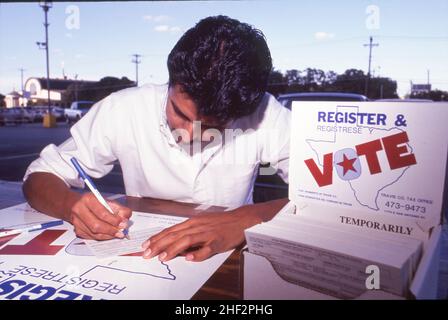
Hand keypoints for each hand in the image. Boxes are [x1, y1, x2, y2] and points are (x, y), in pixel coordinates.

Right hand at [68, 192, 131, 240]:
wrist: (75, 204)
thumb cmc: (94, 202)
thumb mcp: (107, 200)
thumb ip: (119, 208)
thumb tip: (125, 218)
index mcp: (88, 199)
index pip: (102, 213)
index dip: (114, 220)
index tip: (123, 224)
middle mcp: (79, 210)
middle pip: (96, 225)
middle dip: (111, 230)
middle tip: (121, 232)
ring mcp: (76, 221)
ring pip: (94, 233)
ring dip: (108, 235)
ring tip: (117, 234)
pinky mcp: (77, 230)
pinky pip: (92, 237)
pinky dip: (102, 237)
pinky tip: (109, 235)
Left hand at [141, 209, 259, 261]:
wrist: (241, 219)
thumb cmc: (221, 222)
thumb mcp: (202, 223)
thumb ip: (188, 231)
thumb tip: (173, 242)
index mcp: (192, 222)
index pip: (171, 230)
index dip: (157, 238)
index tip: (145, 245)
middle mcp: (197, 226)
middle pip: (175, 235)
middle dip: (159, 244)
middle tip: (147, 253)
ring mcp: (208, 233)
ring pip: (187, 240)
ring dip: (173, 249)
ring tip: (162, 257)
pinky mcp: (218, 241)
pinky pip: (206, 248)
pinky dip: (197, 254)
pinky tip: (189, 259)